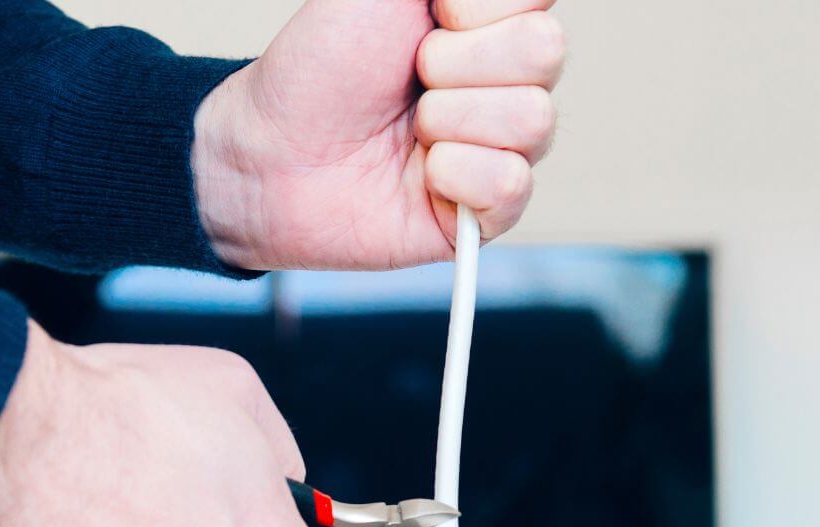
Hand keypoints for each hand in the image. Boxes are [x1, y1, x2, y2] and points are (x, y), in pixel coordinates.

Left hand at [194, 0, 565, 270]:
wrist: (273, 151)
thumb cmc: (320, 65)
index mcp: (491, 22)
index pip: (539, 1)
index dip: (476, 8)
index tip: (429, 17)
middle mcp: (507, 83)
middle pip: (546, 53)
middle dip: (455, 63)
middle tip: (409, 79)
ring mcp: (502, 147)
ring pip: (533, 118)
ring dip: (448, 119)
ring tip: (410, 131)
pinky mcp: (488, 212)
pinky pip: (511, 184)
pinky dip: (456, 174)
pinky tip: (422, 176)